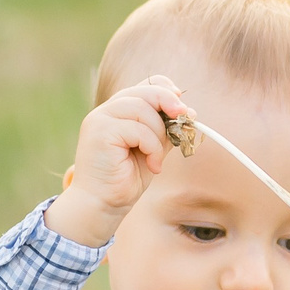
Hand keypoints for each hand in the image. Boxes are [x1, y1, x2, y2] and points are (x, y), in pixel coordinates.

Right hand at [45, 76, 188, 246]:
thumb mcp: (153, 150)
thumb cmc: (125, 179)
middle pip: (145, 92)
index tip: (182, 107)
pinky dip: (152, 147)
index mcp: (118, 111)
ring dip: (159, 134)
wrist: (102, 204)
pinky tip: (152, 165)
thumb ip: (166, 130)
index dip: (166, 90)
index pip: (145, 85)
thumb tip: (189, 111)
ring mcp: (100, 119)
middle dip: (169, 103)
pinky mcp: (99, 131)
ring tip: (156, 158)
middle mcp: (107, 111)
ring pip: (142, 109)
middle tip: (186, 118)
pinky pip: (137, 129)